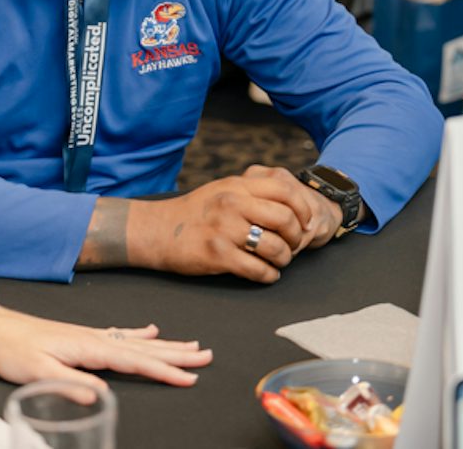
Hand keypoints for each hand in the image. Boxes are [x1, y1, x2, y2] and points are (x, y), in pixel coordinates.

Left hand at [0, 304, 210, 401]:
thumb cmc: (13, 350)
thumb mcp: (38, 372)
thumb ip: (70, 384)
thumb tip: (101, 396)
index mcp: (89, 348)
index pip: (135, 362)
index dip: (164, 371)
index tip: (189, 377)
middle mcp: (95, 338)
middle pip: (145, 349)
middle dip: (177, 355)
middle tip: (207, 356)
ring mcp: (92, 336)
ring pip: (138, 342)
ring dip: (166, 345)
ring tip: (192, 346)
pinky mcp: (84, 337)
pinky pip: (121, 335)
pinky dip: (139, 334)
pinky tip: (152, 330)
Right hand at [135, 166, 320, 282]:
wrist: (157, 230)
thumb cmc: (195, 212)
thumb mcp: (222, 189)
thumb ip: (252, 191)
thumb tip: (290, 201)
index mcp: (237, 185)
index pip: (285, 190)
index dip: (303, 208)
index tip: (305, 222)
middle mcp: (232, 203)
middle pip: (286, 219)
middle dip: (297, 237)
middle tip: (293, 246)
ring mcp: (225, 229)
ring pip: (274, 247)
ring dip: (283, 259)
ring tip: (278, 262)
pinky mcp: (217, 255)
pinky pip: (257, 269)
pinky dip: (268, 275)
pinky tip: (266, 274)